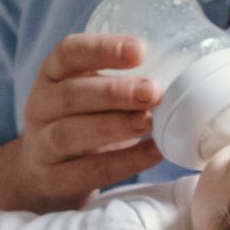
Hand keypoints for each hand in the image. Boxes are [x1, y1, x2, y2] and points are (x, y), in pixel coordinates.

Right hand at [14, 32, 163, 208]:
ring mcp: (41, 145)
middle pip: (70, 94)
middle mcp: (40, 106)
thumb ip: (123, 82)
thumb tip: (188, 75)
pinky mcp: (52, 179)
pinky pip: (88, 171)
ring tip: (149, 122)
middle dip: (114, 92)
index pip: (69, 52)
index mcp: (52, 75)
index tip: (140, 50)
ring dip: (114, 126)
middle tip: (153, 91)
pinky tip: (153, 153)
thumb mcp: (91, 95)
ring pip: (70, 133)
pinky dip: (124, 163)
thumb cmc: (82, 123)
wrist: (43, 175)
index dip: (103, 49)